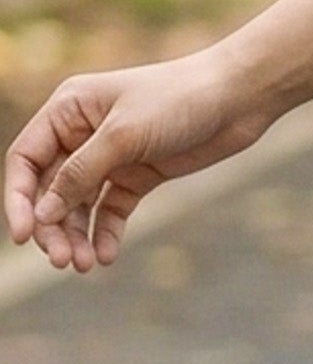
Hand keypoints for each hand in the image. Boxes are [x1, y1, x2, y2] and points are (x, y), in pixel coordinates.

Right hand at [4, 46, 271, 272]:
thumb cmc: (178, 100)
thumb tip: (43, 213)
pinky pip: (111, 210)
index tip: (23, 236)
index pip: (26, 159)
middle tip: (61, 261)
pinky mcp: (138, 174)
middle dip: (52, 226)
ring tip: (84, 265)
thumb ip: (81, 173)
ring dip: (77, 235)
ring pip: (79, 204)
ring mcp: (111, 156)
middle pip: (49, 189)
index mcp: (68, 109)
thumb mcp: (124, 136)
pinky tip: (107, 255)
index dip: (18, 199)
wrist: (239, 98)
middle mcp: (82, 133)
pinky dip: (106, 232)